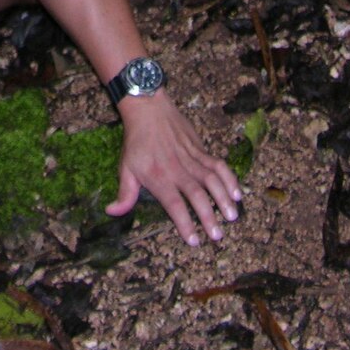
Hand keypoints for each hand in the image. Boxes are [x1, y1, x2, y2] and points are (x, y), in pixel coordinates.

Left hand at [108, 97, 241, 245]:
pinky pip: (218, 164)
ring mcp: (191, 158)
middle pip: (197, 195)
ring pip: (211, 180)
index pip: (174, 204)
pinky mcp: (200, 149)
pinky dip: (229, 178)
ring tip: (232, 217)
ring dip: (223, 199)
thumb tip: (112, 212)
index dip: (184, 223)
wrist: (147, 109)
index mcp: (158, 177)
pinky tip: (237, 193)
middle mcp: (177, 169)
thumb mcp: (125, 168)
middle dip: (208, 217)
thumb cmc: (136, 142)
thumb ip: (125, 194)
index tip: (193, 240)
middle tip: (217, 236)